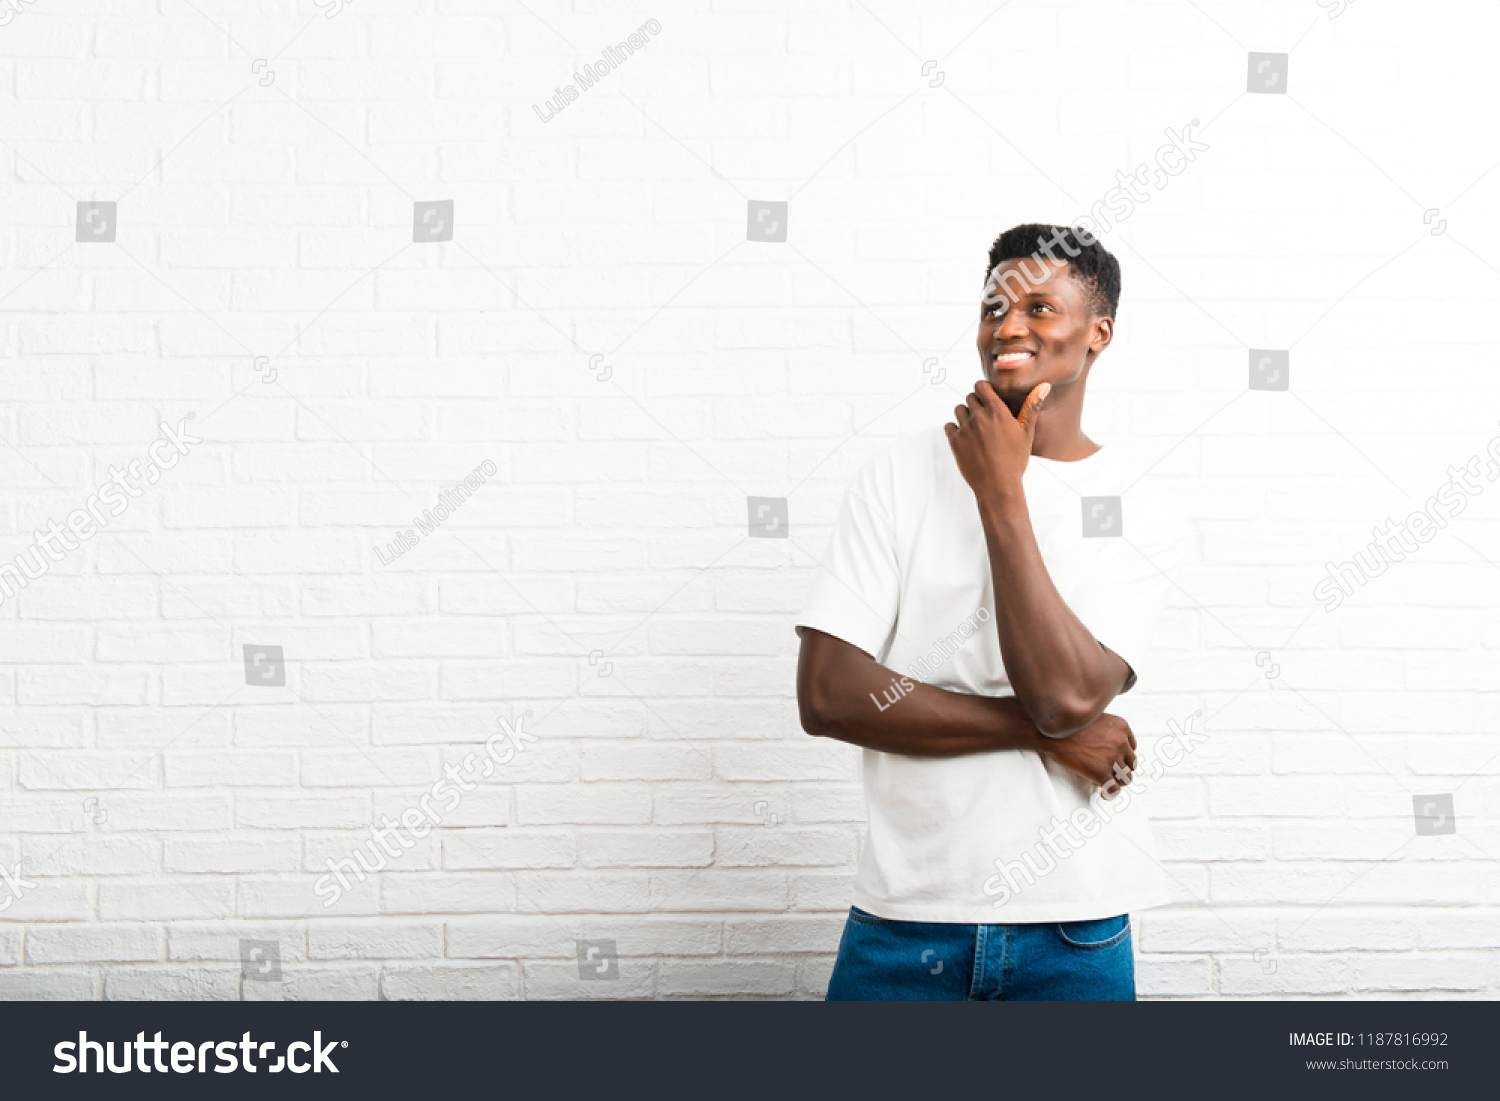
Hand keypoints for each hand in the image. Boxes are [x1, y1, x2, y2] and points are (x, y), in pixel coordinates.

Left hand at [944, 379, 1049, 498]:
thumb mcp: (1027, 432)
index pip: (981, 386)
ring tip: (976, 428)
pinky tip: (966, 438)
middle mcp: (979, 417)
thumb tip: (1044, 386)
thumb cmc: (1015, 460)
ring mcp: (965, 429)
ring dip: (965, 415)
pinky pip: (949, 426)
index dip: (984, 390)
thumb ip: (1032, 406)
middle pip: (970, 397)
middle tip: (984, 417)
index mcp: (997, 412)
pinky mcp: (955, 441)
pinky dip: (955, 429)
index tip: (988, 397)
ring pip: (959, 410)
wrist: (998, 486)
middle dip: (976, 404)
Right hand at [1037, 712, 1136, 789]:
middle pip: (1131, 763)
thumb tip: (1106, 744)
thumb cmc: (1066, 725)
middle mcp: (1120, 742)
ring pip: (1126, 778)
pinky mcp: (1101, 772)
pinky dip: (1109, 793)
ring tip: (1105, 782)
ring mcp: (1112, 758)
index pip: (1132, 746)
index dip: (1122, 755)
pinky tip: (1102, 793)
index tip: (1114, 760)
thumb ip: (1105, 729)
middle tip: (1109, 772)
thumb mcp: (1092, 718)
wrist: (1049, 732)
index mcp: (1121, 727)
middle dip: (1120, 769)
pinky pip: (1113, 789)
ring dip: (1116, 782)